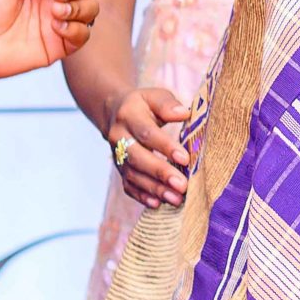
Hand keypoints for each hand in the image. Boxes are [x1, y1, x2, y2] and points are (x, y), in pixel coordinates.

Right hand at [106, 86, 193, 208]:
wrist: (114, 112)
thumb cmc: (143, 104)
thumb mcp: (154, 96)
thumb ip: (168, 104)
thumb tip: (183, 114)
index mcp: (128, 116)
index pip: (147, 134)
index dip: (165, 147)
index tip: (185, 159)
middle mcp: (118, 137)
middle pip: (138, 158)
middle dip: (160, 173)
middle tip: (182, 185)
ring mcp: (117, 156)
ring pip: (133, 175)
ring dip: (154, 189)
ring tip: (176, 199)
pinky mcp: (119, 169)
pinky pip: (128, 185)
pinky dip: (141, 196)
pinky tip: (157, 204)